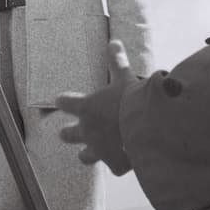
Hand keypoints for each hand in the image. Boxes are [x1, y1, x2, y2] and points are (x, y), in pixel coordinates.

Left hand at [57, 40, 136, 175]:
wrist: (147, 127)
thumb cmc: (131, 99)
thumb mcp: (124, 76)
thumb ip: (116, 61)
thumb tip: (113, 41)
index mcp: (86, 107)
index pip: (64, 102)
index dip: (64, 101)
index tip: (62, 100)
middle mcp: (88, 130)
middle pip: (67, 134)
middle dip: (68, 132)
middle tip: (67, 131)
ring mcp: (100, 150)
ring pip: (85, 156)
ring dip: (87, 153)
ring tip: (88, 153)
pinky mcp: (115, 164)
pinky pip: (114, 167)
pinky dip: (118, 164)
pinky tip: (123, 161)